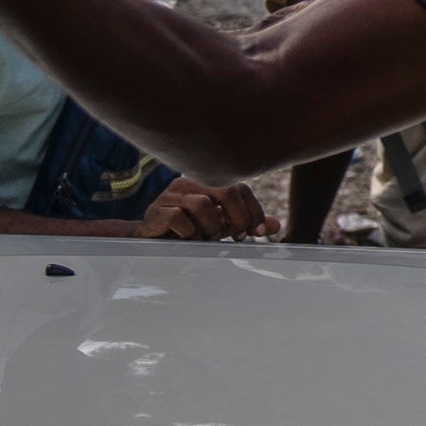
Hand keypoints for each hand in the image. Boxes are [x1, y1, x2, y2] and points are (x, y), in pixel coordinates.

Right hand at [136, 177, 271, 241]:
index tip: (257, 232)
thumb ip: (245, 224)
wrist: (149, 242)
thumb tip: (276, 225)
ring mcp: (171, 195)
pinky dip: (189, 234)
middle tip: (237, 237)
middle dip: (239, 218)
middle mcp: (189, 183)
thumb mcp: (220, 227)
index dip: (254, 210)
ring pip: (204, 204)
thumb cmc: (187, 232)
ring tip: (206, 237)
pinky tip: (186, 240)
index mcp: (206, 183)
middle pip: (226, 190)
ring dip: (211, 227)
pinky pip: (179, 218)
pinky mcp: (156, 211)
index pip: (240, 187)